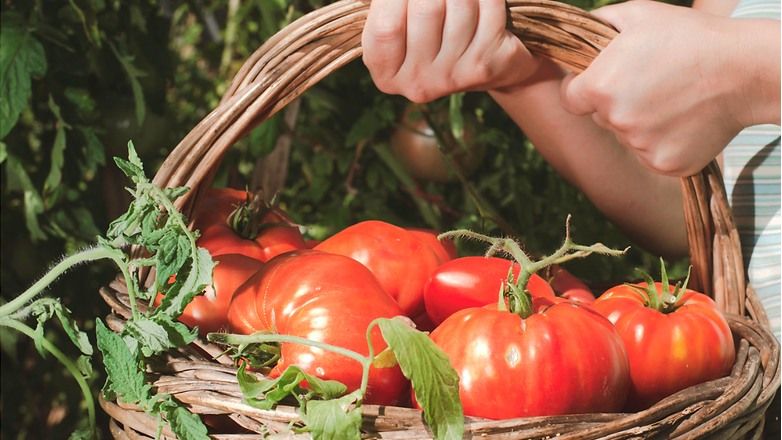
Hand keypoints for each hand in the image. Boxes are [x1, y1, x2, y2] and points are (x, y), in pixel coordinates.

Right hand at [361, 0, 540, 102]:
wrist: (488, 69)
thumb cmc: (433, 37)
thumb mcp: (400, 29)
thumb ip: (389, 8)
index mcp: (386, 75)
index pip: (386, 28)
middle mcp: (417, 82)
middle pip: (426, 10)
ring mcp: (453, 77)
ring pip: (460, 4)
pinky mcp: (485, 65)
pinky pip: (489, 9)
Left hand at [560, 1, 752, 175]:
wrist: (746, 70)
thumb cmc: (691, 37)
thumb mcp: (639, 14)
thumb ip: (598, 24)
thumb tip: (574, 30)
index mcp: (600, 87)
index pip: (571, 99)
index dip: (582, 90)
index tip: (599, 83)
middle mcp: (615, 120)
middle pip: (602, 118)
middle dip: (617, 104)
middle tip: (651, 85)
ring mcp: (640, 146)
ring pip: (628, 137)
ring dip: (642, 123)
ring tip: (674, 99)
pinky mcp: (665, 164)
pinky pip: (652, 155)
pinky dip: (665, 142)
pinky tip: (685, 119)